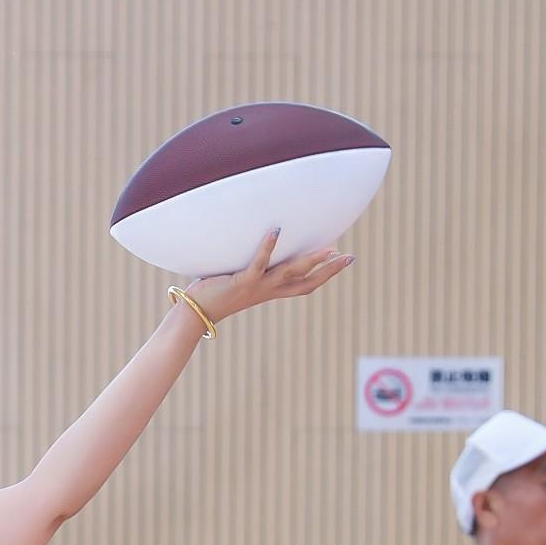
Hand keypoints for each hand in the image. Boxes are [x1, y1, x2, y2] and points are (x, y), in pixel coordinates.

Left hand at [187, 229, 352, 324]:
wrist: (196, 313)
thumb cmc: (215, 292)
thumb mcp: (240, 278)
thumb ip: (253, 264)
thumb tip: (263, 242)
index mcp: (271, 290)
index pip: (305, 284)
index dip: (326, 274)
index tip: (345, 260)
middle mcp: (268, 290)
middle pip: (305, 281)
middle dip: (328, 270)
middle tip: (349, 257)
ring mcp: (257, 286)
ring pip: (289, 274)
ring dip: (309, 261)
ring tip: (328, 248)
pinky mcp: (241, 282)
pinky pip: (258, 264)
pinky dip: (267, 248)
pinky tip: (276, 231)